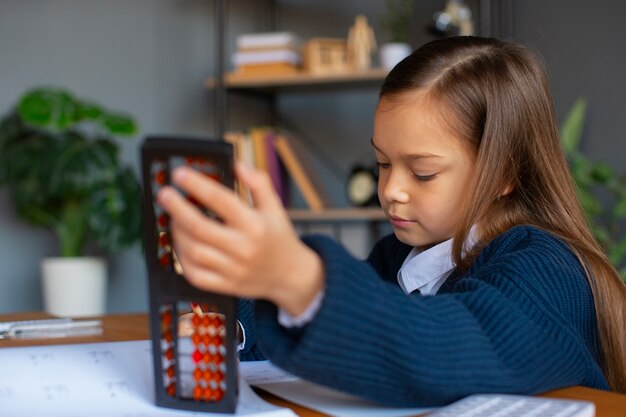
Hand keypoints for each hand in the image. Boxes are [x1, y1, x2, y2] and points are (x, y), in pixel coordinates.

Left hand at [157, 162, 323, 315]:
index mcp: (255, 224)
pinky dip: (182, 259)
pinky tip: (181, 245)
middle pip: (200, 227)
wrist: (290, 276)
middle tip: (164, 194)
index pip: (221, 200)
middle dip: (177, 208)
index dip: (197, 185)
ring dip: (178, 232)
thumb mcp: (275, 207)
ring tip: (174, 219)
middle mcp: (243, 247)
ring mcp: (233, 269)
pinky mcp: (226, 285)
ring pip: (194, 251)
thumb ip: (258, 183)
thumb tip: (237, 165)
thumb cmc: (280, 238)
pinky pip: (196, 274)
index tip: (180, 174)